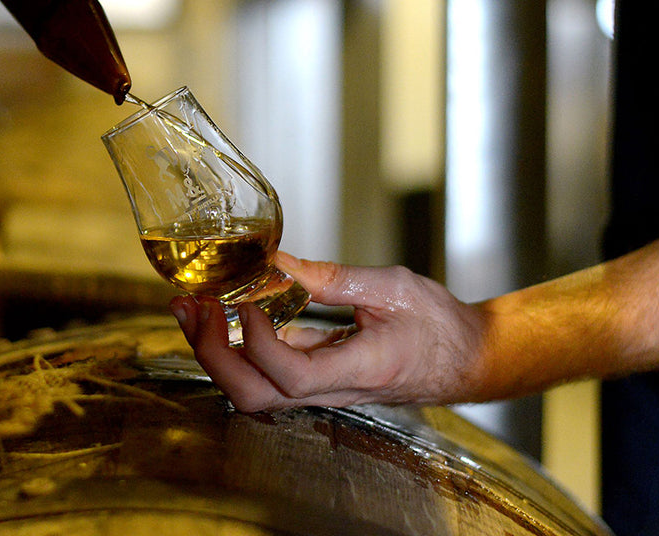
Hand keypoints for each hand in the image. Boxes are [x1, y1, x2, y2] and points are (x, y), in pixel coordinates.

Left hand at [170, 252, 488, 410]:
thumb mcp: (390, 286)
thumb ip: (328, 277)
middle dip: (214, 354)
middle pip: (256, 397)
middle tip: (194, 307)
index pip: (293, 375)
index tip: (243, 302)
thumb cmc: (439, 326)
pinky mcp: (313, 383)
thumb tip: (273, 261)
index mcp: (361, 369)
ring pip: (253, 394)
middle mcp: (334, 391)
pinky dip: (234, 350)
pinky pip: (263, 378)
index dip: (258, 343)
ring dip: (215, 353)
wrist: (466, 360)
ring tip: (192, 310)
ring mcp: (320, 393)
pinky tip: (220, 318)